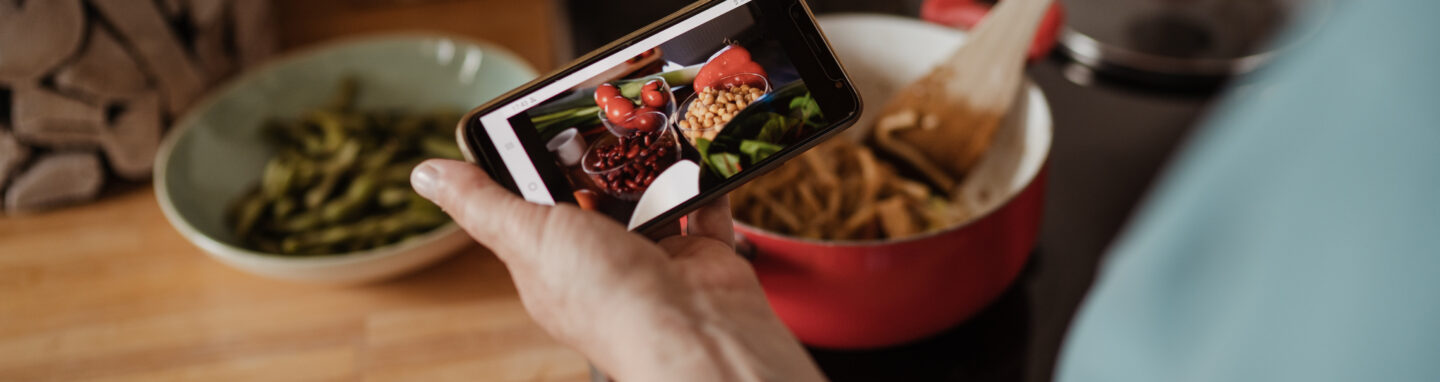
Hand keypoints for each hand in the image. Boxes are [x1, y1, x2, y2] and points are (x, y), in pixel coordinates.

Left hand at [411, 159, 824, 381]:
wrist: (693, 332)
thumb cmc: (607, 299)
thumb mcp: (528, 237)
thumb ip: (483, 203)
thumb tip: (426, 175)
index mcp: (551, 265)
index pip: (532, 209)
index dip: (531, 168)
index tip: (536, 125)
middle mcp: (602, 264)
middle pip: (594, 200)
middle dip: (596, 163)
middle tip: (597, 115)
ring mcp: (654, 258)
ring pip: (649, 198)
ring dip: (649, 167)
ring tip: (645, 125)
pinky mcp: (700, 253)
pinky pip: (701, 207)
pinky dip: (702, 182)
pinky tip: (694, 153)